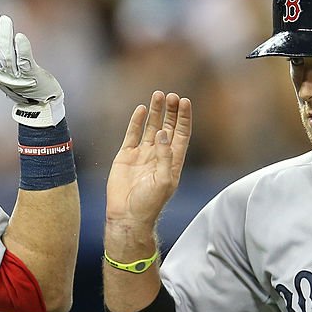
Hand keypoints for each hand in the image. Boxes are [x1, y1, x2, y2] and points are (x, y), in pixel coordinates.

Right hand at [0, 8, 64, 126]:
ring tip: (6, 19)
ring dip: (4, 36)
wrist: (39, 104)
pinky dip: (21, 50)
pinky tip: (20, 37)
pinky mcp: (31, 78)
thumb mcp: (3, 67)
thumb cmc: (21, 80)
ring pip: (6, 56)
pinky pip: (24, 63)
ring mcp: (14, 78)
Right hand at [106, 91, 191, 230]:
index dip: (183, 118)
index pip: (181, 134)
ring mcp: (142, 155)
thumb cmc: (149, 203)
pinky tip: (141, 109)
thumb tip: (163, 132)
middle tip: (172, 95)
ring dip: (155, 112)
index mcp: (172, 162)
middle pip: (168, 127)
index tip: (184, 101)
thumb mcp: (164, 181)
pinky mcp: (126, 156)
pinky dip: (136, 122)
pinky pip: (132, 134)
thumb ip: (165, 156)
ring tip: (158, 95)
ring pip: (151, 128)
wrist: (127, 216)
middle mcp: (159, 155)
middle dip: (171, 112)